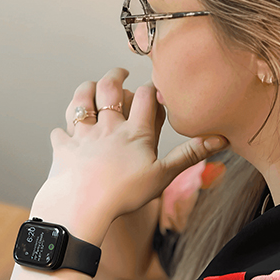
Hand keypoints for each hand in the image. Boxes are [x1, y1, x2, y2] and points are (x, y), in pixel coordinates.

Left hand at [30, 68, 227, 243]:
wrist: (82, 206)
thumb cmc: (124, 194)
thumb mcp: (163, 175)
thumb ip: (189, 155)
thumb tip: (220, 138)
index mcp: (135, 132)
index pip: (146, 97)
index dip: (151, 88)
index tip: (154, 87)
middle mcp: (107, 127)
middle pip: (110, 89)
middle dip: (115, 75)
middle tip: (120, 72)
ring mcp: (83, 135)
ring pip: (81, 102)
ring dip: (85, 90)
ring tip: (91, 87)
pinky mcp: (63, 148)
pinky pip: (60, 133)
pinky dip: (63, 131)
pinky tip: (65, 133)